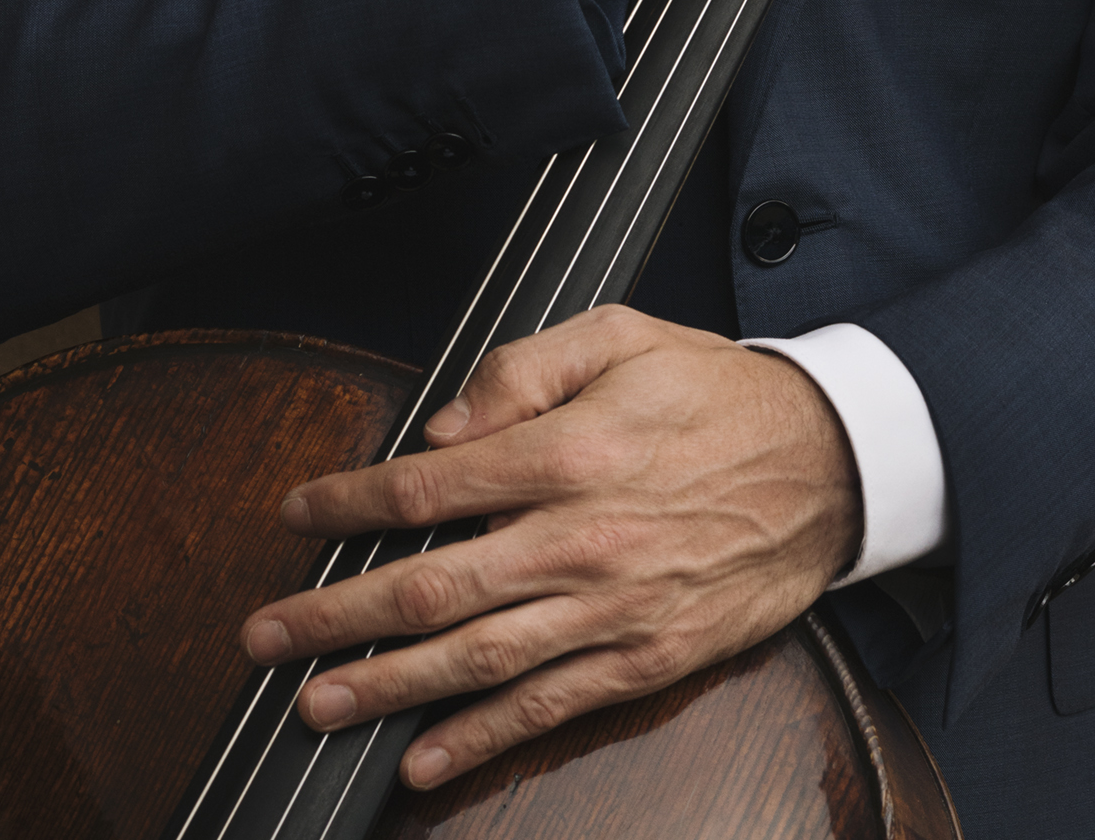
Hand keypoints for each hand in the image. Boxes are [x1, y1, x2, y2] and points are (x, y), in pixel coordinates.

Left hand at [240, 305, 860, 789]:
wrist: (829, 466)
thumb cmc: (719, 394)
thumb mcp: (622, 334)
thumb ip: (524, 367)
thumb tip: (445, 424)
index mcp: (571, 451)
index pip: (431, 484)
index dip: (352, 502)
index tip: (301, 513)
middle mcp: (582, 538)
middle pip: (433, 587)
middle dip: (335, 615)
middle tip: (266, 635)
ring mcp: (614, 610)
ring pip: (477, 660)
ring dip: (386, 686)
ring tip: (315, 702)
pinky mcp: (647, 659)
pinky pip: (549, 710)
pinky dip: (481, 742)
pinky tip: (423, 760)